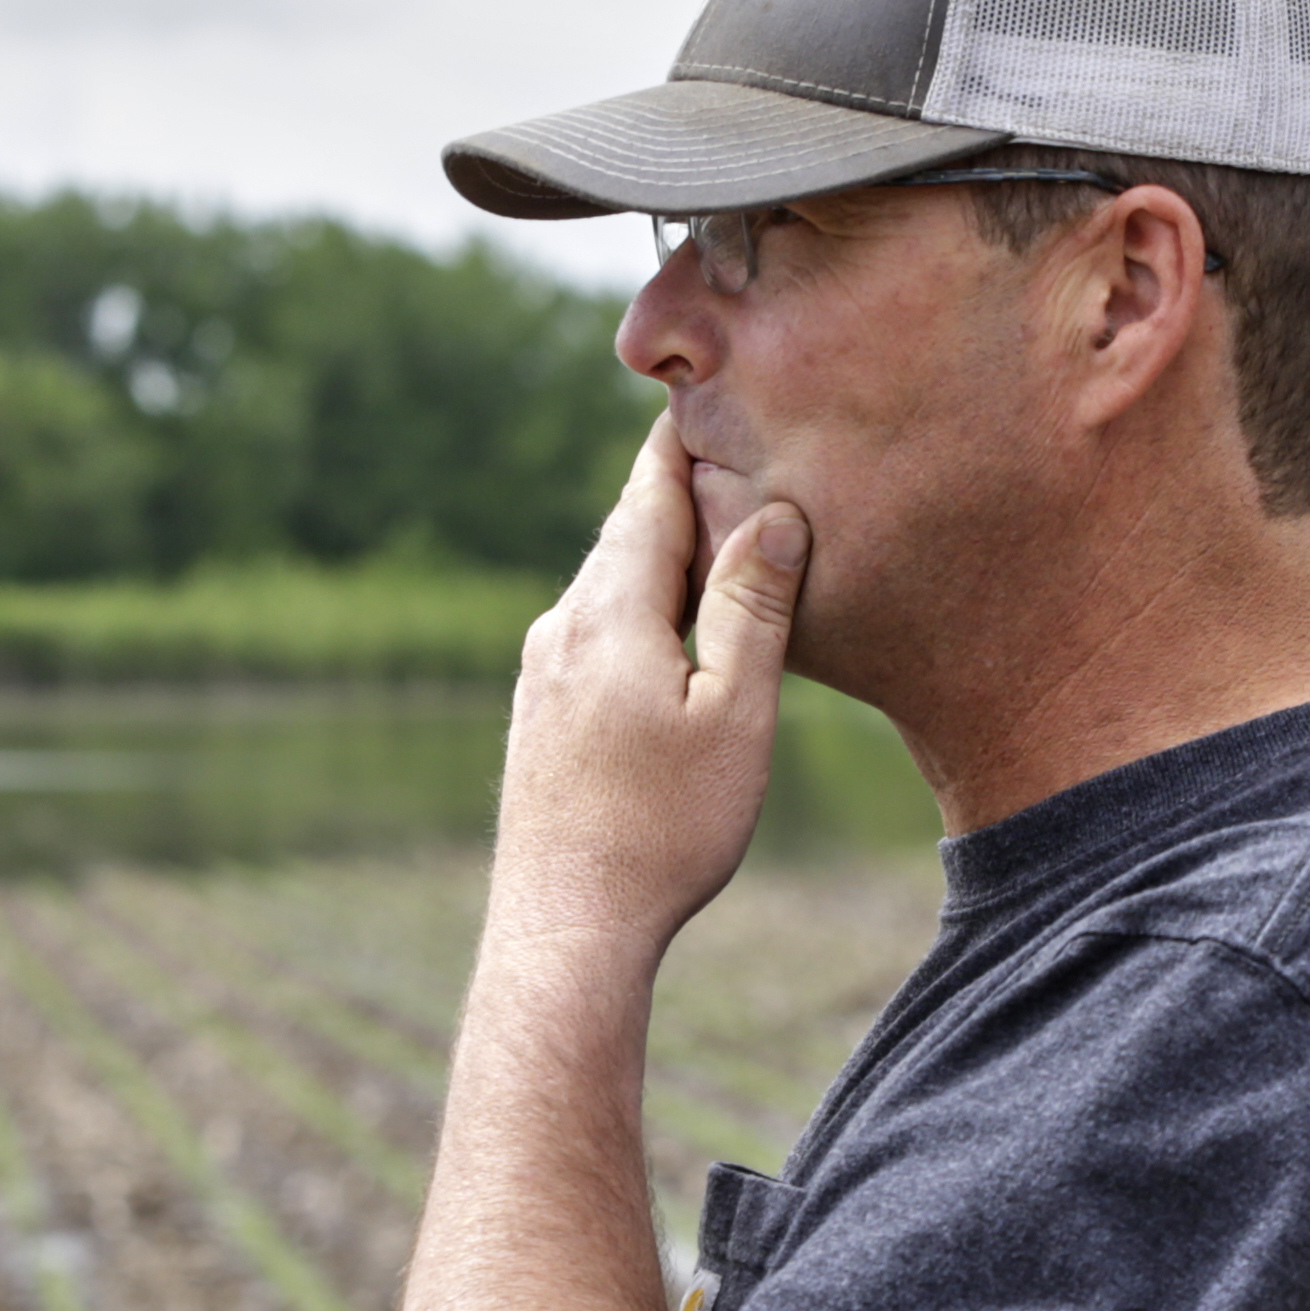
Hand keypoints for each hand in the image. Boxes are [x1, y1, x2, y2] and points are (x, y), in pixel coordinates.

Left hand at [488, 410, 810, 966]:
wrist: (566, 927)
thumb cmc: (663, 829)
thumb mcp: (734, 715)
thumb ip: (753, 608)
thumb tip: (771, 513)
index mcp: (609, 613)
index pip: (649, 495)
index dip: (684, 439)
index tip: (713, 384)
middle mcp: (560, 627)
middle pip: (626, 532)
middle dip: (680, 487)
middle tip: (727, 433)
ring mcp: (541, 672)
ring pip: (608, 583)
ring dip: (661, 551)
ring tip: (716, 522)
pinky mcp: (538, 714)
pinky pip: (594, 629)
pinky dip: (638, 603)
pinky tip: (670, 627)